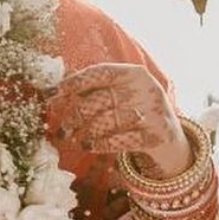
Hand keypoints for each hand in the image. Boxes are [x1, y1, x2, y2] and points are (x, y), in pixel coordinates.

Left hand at [46, 63, 190, 176]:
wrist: (168, 135)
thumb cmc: (132, 110)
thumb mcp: (119, 92)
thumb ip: (92, 89)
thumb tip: (54, 91)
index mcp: (133, 73)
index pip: (99, 72)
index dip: (73, 83)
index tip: (50, 94)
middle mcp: (145, 89)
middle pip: (98, 101)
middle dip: (74, 116)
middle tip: (63, 129)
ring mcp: (153, 112)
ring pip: (107, 122)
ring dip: (85, 132)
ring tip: (74, 138)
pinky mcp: (156, 136)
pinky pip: (121, 141)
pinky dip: (101, 144)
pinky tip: (89, 146)